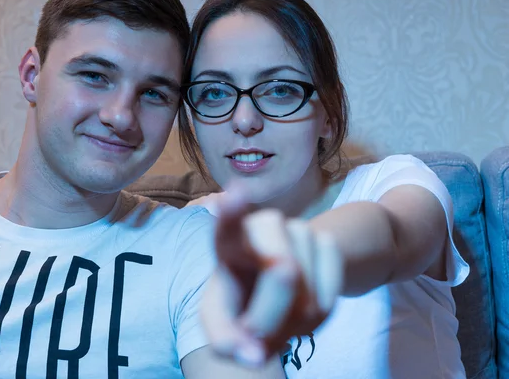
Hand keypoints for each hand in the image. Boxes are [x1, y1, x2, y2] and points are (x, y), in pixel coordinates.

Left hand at [200, 190, 343, 366]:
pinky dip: (317, 317)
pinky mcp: (327, 241)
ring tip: (281, 319)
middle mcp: (263, 227)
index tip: (234, 198)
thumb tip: (252, 356)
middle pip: (282, 274)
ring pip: (308, 293)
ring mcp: (299, 230)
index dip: (232, 215)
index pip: (228, 229)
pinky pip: (329, 295)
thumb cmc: (244, 300)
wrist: (284, 284)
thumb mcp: (224, 321)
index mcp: (229, 244)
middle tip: (258, 338)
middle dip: (272, 315)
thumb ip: (227, 340)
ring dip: (294, 323)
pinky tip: (304, 308)